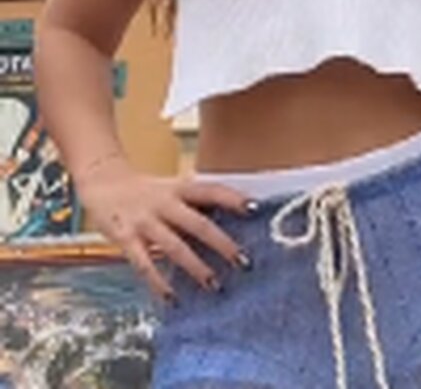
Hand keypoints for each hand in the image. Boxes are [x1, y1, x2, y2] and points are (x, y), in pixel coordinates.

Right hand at [77, 154, 253, 301]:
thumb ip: (195, 204)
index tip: (256, 210)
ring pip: (175, 247)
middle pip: (199, 224)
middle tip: (244, 262)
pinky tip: (172, 299)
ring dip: (197, 268)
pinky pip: (144, 265)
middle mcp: (165, 203)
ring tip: (215, 286)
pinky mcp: (126, 239)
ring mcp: (145, 221)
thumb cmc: (147, 190)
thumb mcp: (173, 188)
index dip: (233, 198)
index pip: (212, 190)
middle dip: (223, 244)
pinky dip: (159, 283)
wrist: (104, 183)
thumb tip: (230, 221)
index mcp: (180, 188)